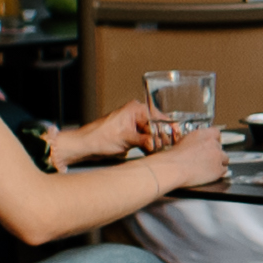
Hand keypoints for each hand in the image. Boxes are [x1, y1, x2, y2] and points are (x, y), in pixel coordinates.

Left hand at [49, 105, 165, 166]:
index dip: (168, 128)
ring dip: (156, 144)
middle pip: (157, 126)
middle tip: (168, 148)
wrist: (85, 146)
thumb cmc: (98, 138)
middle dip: (162, 138)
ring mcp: (134, 124)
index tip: (177, 137)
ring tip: (160, 152)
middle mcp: (136, 114)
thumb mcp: (125, 139)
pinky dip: (149, 147)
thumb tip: (157, 143)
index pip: (158, 117)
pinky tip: (151, 153)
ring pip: (153, 134)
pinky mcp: (132, 134)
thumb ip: (143, 141)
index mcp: (135, 109)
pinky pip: (146, 139)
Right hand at [158, 127, 229, 192]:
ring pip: (225, 159)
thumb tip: (198, 143)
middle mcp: (214, 144)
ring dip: (219, 162)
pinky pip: (224, 170)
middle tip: (206, 158)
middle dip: (215, 152)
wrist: (174, 168)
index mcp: (205, 134)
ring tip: (208, 167)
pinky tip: (209, 174)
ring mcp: (218, 157)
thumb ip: (196, 140)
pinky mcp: (219, 169)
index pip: (216, 133)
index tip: (211, 144)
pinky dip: (218, 172)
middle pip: (220, 147)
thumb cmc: (175, 156)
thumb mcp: (185, 140)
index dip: (214, 140)